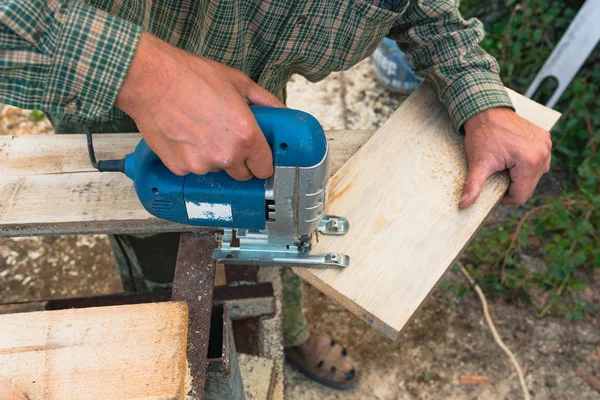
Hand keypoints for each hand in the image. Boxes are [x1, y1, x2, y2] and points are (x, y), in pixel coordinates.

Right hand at [115, 33, 284, 179]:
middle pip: (241, 174)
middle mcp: (226, 155)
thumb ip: (265, 101)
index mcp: (246, 136)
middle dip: (238, 160)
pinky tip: (184, 135)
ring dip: (212, 157)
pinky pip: (191, 168)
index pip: (264, 169)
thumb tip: (281, 112)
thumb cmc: (192, 76)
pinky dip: (190, 157)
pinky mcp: (179, 168)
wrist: (151, 79)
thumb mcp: (238, 82)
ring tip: (200, 130)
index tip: (257, 157)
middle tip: (226, 137)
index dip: (261, 162)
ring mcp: (201, 164)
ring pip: (215, 170)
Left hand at [459, 107, 551, 207]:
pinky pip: (539, 161)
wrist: (486, 109)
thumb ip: (473, 186)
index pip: (521, 196)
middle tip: (497, 174)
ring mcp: (546, 145)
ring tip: (504, 164)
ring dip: (520, 175)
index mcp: (530, 162)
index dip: (505, 197)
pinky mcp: (545, 138)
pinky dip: (527, 163)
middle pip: (529, 186)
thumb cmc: (482, 135)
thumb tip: (463, 205)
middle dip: (512, 185)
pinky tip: (513, 156)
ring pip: (535, 175)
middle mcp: (543, 154)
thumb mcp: (477, 163)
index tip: (493, 187)